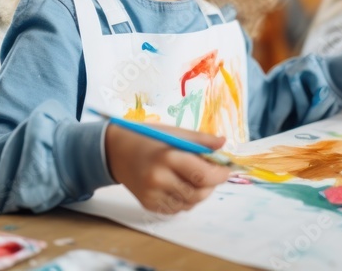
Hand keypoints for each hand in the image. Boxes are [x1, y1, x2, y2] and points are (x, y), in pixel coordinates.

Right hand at [104, 123, 230, 213]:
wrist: (115, 151)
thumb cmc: (148, 138)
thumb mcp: (174, 132)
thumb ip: (201, 140)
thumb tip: (223, 143)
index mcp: (167, 157)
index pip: (203, 175)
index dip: (220, 175)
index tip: (226, 169)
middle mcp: (158, 179)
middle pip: (199, 193)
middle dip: (211, 185)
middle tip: (212, 173)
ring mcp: (152, 195)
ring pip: (190, 204)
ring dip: (199, 193)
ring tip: (194, 177)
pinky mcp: (148, 205)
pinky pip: (177, 208)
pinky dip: (185, 199)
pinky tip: (179, 185)